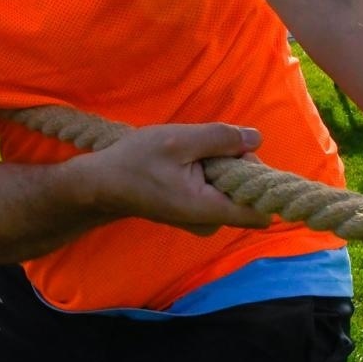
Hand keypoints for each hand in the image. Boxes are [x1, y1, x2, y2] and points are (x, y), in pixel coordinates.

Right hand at [81, 123, 272, 234]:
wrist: (102, 183)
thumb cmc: (136, 162)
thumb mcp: (180, 141)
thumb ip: (221, 139)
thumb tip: (257, 138)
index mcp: (210, 210)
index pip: (261, 211)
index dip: (261, 182)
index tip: (243, 157)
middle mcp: (211, 223)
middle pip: (247, 193)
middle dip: (236, 164)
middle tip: (204, 148)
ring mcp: (203, 220)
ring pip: (232, 188)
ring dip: (220, 166)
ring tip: (188, 156)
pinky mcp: (195, 212)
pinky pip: (217, 189)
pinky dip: (208, 172)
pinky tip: (184, 163)